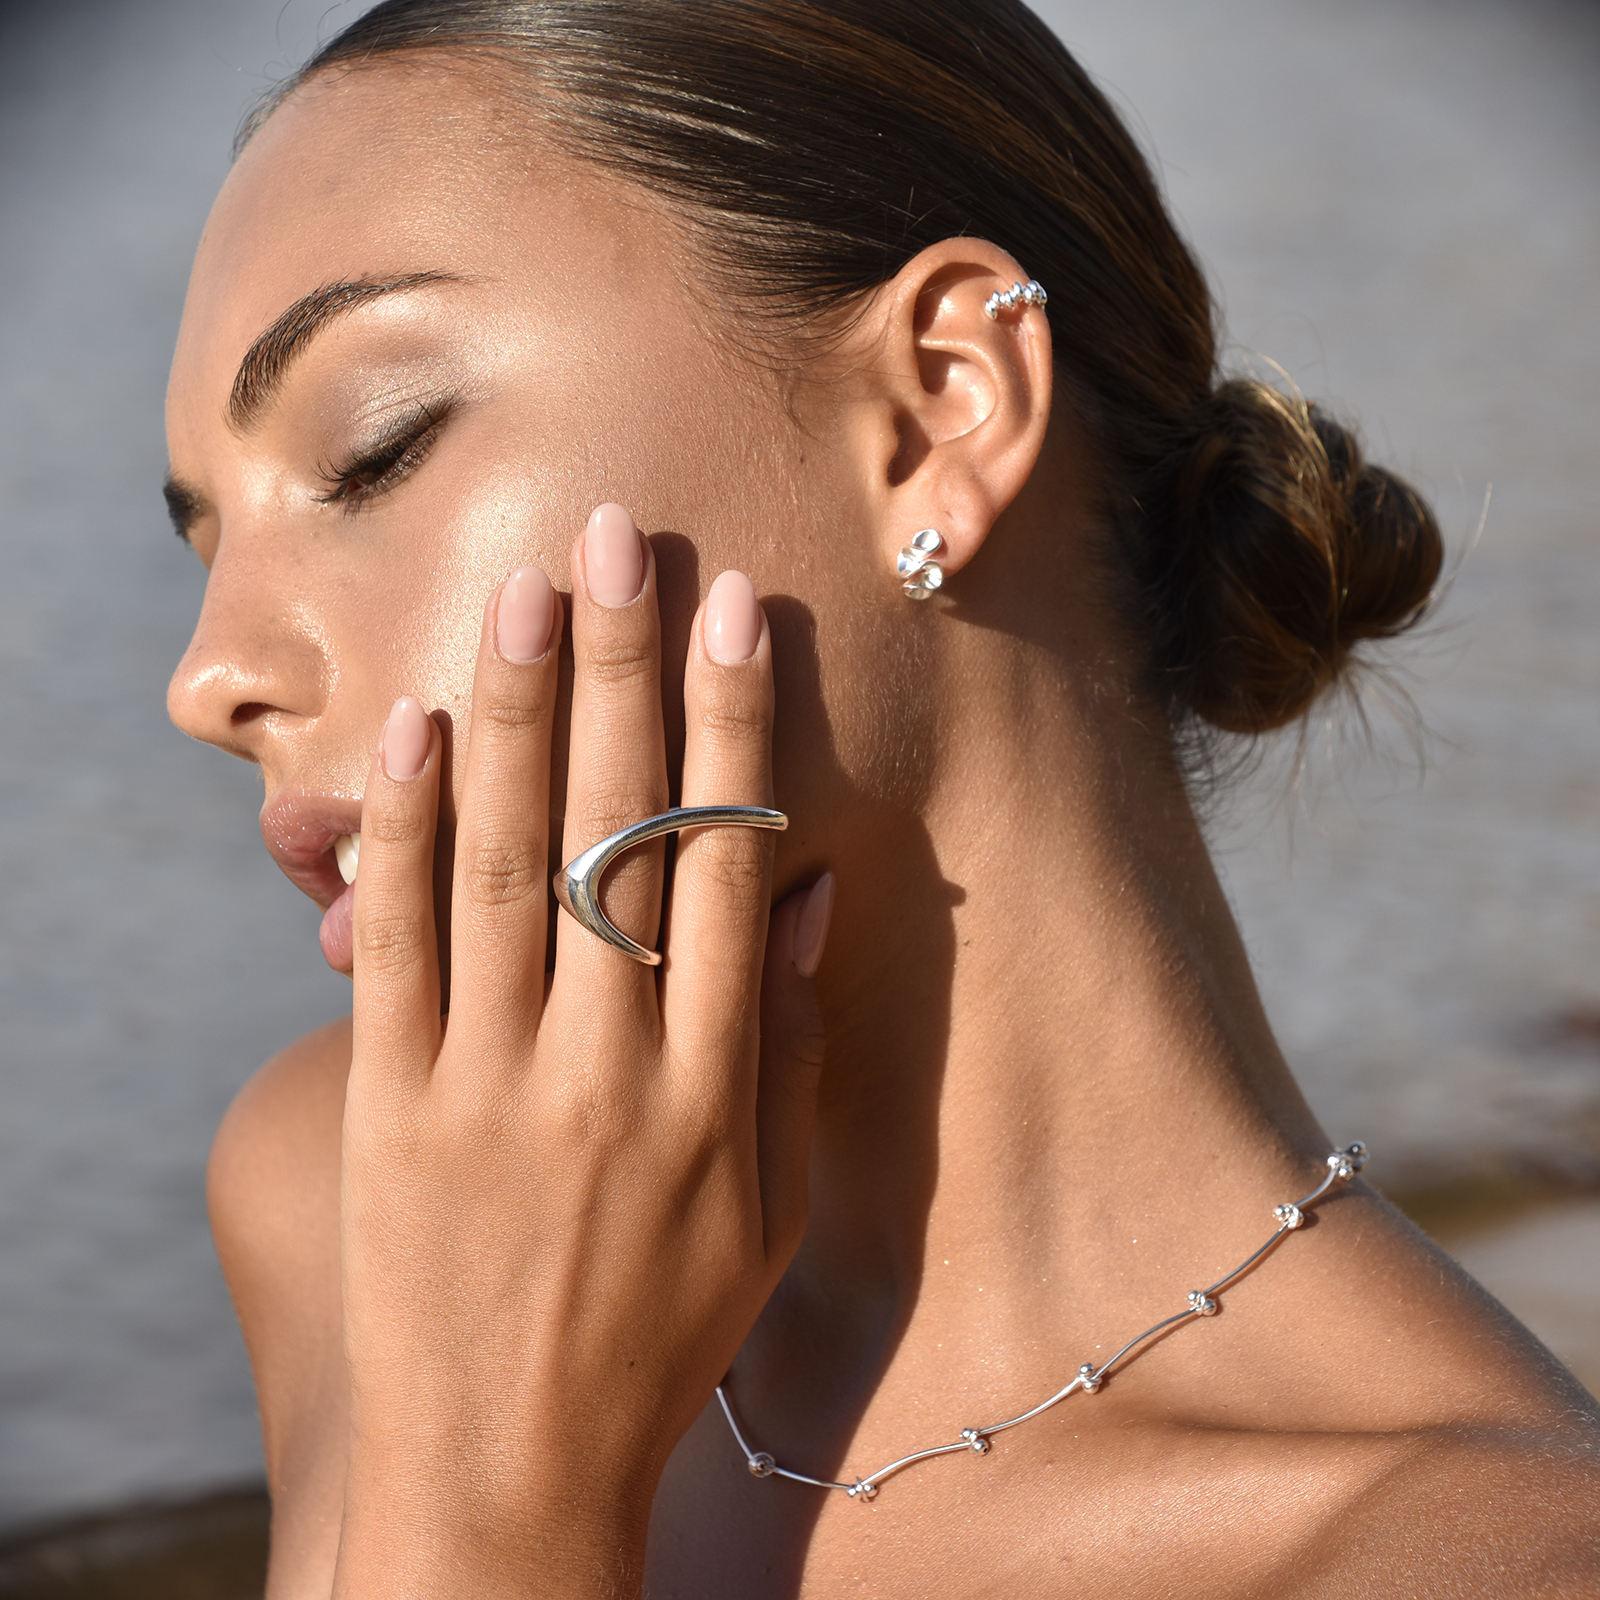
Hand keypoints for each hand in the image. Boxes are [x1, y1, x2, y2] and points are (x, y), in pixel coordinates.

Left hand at [333, 505, 831, 1597]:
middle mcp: (607, 1064)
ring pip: (505, 858)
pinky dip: (403, 830)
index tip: (733, 610)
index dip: (730, 725)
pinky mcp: (392, 1106)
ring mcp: (489, 1082)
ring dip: (514, 711)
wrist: (510, 1467)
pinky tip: (417, 730)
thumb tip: (808, 890)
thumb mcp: (772, 1208)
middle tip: (620, 541)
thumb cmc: (665, 1333)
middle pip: (616, 827)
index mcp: (714, 1085)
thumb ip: (792, 1044)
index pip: (727, 861)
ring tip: (526, 589)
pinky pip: (398, 945)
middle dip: (622, 670)